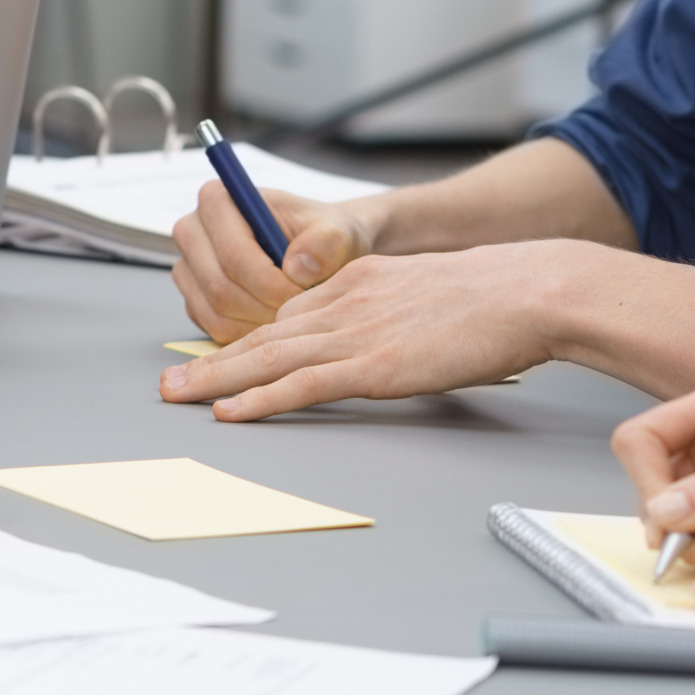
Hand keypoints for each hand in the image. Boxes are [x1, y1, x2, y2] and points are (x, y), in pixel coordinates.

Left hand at [160, 239, 576, 419]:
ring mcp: (356, 332)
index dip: (243, 343)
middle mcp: (344, 302)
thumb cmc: (491, 298)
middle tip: (169, 384)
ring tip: (177, 399)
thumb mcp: (423, 293)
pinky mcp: (374, 364)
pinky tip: (231, 411)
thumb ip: (387, 313)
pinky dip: (261, 400)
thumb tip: (378, 342)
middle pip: (263, 336)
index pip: (285, 317)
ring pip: (269, 359)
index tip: (212, 363)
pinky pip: (303, 385)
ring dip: (217, 381)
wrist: (525, 291)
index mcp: (354, 283)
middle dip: (211, 364)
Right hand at [168, 182, 376, 344]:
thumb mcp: (338, 232)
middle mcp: (192, 231)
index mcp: (217, 199)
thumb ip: (327, 242)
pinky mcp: (194, 299)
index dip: (270, 282)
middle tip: (302, 311)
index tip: (303, 294)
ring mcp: (189, 268)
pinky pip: (214, 329)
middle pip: (220, 287)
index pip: (233, 253)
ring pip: (216, 312)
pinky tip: (276, 321)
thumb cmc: (323, 237)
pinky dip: (249, 335)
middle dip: (266, 306)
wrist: (318, 253)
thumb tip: (299, 267)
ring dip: (259, 323)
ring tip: (294, 315)